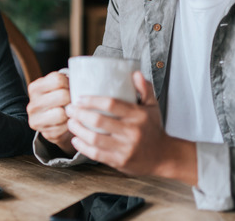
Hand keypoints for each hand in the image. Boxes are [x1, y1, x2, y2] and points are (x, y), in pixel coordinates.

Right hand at [27, 71, 75, 154]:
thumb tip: (80, 84)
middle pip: (62, 96)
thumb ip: (66, 81)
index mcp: (35, 88)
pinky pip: (66, 127)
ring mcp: (37, 121)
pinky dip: (70, 124)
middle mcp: (32, 104)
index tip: (69, 88)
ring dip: (71, 113)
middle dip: (72, 98)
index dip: (69, 83)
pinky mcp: (46, 134)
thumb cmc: (60, 100)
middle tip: (72, 101)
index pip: (58, 80)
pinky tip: (68, 122)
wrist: (56, 122)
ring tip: (70, 111)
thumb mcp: (59, 86)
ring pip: (62, 113)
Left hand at [66, 71, 196, 183]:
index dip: (92, 100)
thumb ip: (145, 89)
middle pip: (98, 121)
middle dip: (79, 114)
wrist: (164, 157)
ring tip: (70, 123)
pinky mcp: (120, 162)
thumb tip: (135, 73)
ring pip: (94, 138)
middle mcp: (132, 132)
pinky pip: (96, 154)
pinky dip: (82, 147)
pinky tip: (75, 140)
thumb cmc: (154, 129)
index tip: (79, 98)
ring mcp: (125, 148)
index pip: (111, 104)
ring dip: (78, 130)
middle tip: (70, 109)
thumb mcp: (153, 107)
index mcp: (138, 116)